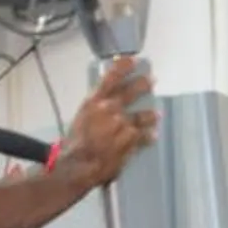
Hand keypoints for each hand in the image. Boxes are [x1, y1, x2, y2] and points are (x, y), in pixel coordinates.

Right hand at [55, 56, 158, 190]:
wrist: (77, 167)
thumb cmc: (72, 147)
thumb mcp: (80, 121)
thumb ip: (95, 111)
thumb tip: (106, 105)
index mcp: (93, 102)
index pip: (111, 77)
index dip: (124, 66)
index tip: (133, 60)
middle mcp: (110, 109)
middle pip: (132, 91)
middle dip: (143, 84)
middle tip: (151, 81)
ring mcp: (122, 124)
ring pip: (143, 116)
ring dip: (150, 115)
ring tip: (155, 115)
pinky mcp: (131, 140)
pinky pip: (145, 136)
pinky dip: (149, 137)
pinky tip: (152, 136)